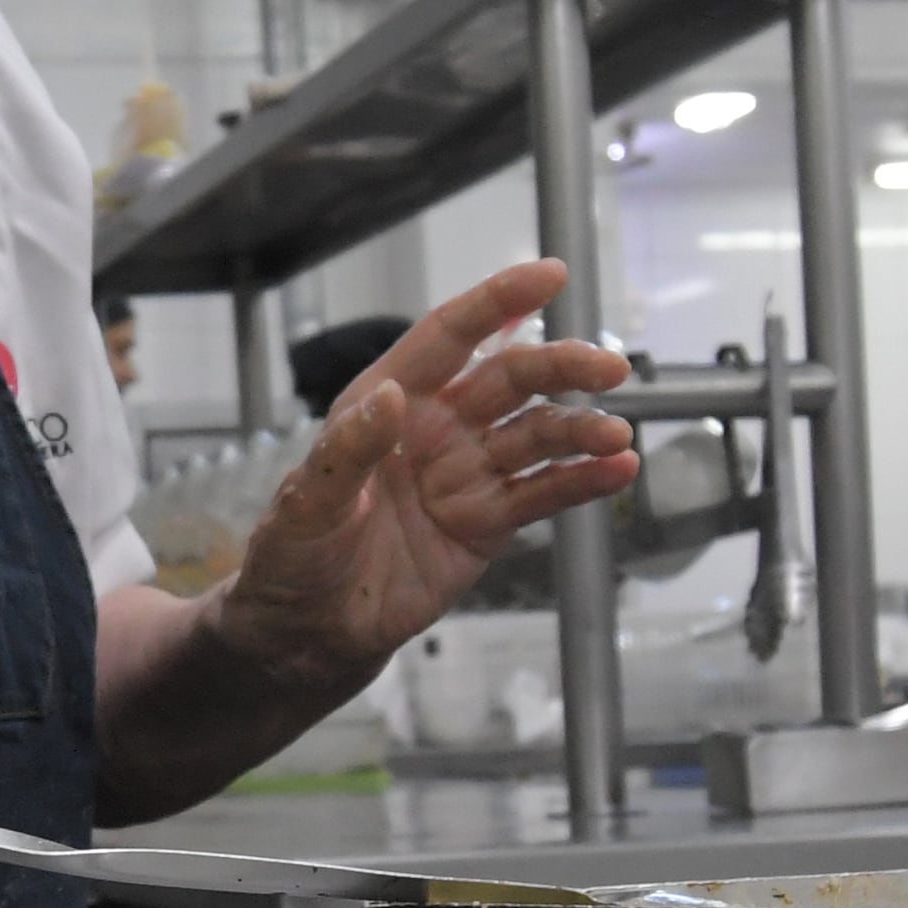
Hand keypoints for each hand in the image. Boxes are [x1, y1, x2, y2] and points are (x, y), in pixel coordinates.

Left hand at [211, 260, 635, 687]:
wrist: (309, 632)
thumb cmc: (292, 557)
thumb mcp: (306, 504)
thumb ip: (348, 452)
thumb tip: (388, 397)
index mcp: (385, 402)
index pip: (449, 338)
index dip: (498, 302)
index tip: (550, 275)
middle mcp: (434, 428)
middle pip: (508, 380)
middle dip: (560, 367)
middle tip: (608, 368)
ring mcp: (464, 473)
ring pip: (534, 435)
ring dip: (579, 431)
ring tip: (615, 438)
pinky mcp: (485, 523)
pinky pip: (540, 493)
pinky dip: (581, 482)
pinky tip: (615, 473)